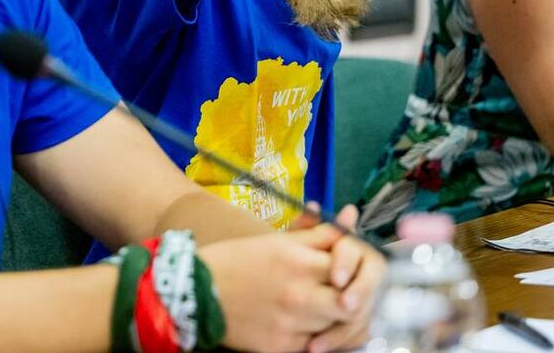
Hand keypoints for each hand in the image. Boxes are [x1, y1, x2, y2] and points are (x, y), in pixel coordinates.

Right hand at [199, 214, 382, 352]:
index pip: (352, 263)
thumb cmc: (238, 260)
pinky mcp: (283, 348)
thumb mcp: (279, 240)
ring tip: (326, 308)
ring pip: (338, 326)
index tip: (349, 267)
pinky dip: (318, 336)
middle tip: (348, 293)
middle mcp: (299, 294)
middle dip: (354, 296)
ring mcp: (292, 324)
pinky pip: (316, 345)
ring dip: (337, 317)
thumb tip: (352, 214)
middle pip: (352, 300)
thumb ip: (321, 231)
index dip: (357, 266)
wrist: (197, 292)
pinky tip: (307, 324)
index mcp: (298, 260)